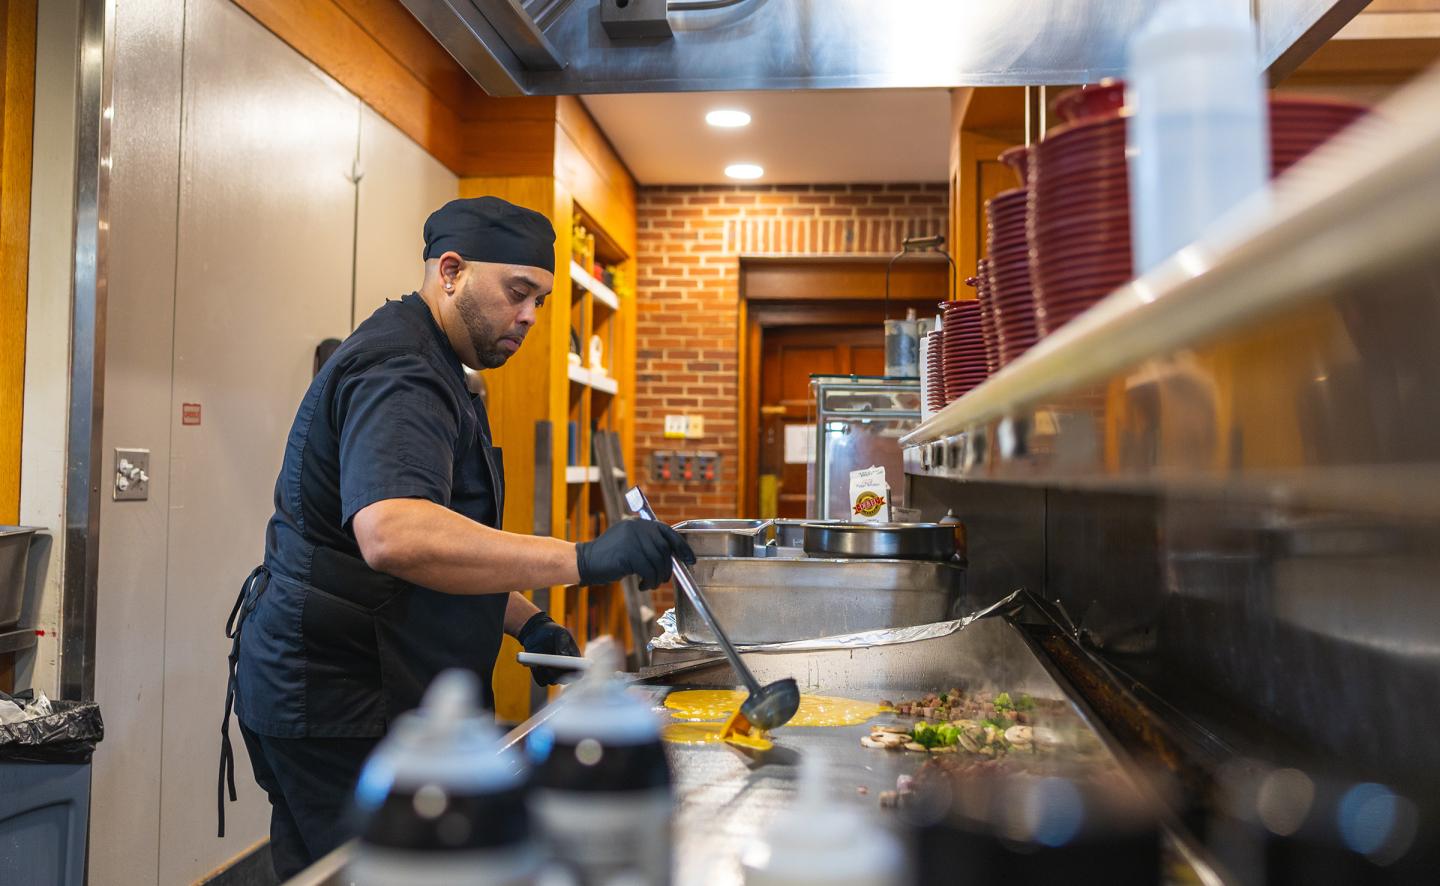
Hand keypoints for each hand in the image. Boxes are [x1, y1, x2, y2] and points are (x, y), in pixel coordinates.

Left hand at [516, 612, 580, 686]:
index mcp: (573, 659)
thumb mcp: (560, 633)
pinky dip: (538, 675)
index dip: (574, 673)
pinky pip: (541, 681)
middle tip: (550, 666)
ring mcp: (553, 672)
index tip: (566, 669)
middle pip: (564, 679)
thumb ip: (563, 644)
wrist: (536, 632)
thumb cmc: (552, 631)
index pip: (578, 672)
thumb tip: (563, 656)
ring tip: (541, 664)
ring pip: (552, 681)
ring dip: (546, 675)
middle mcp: (564, 669)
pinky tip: (535, 665)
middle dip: (557, 674)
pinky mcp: (541, 674)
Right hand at [576, 519, 695, 589]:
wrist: (585, 562)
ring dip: (658, 577)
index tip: (690, 559)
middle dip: (667, 568)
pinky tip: (642, 586)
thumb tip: (673, 555)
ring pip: (658, 562)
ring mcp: (632, 540)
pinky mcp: (628, 555)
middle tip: (662, 579)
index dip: (682, 546)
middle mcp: (637, 528)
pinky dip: (649, 582)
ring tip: (650, 584)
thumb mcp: (629, 542)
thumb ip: (648, 543)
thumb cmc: (609, 556)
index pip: (668, 532)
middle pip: (665, 549)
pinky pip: (648, 571)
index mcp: (639, 523)